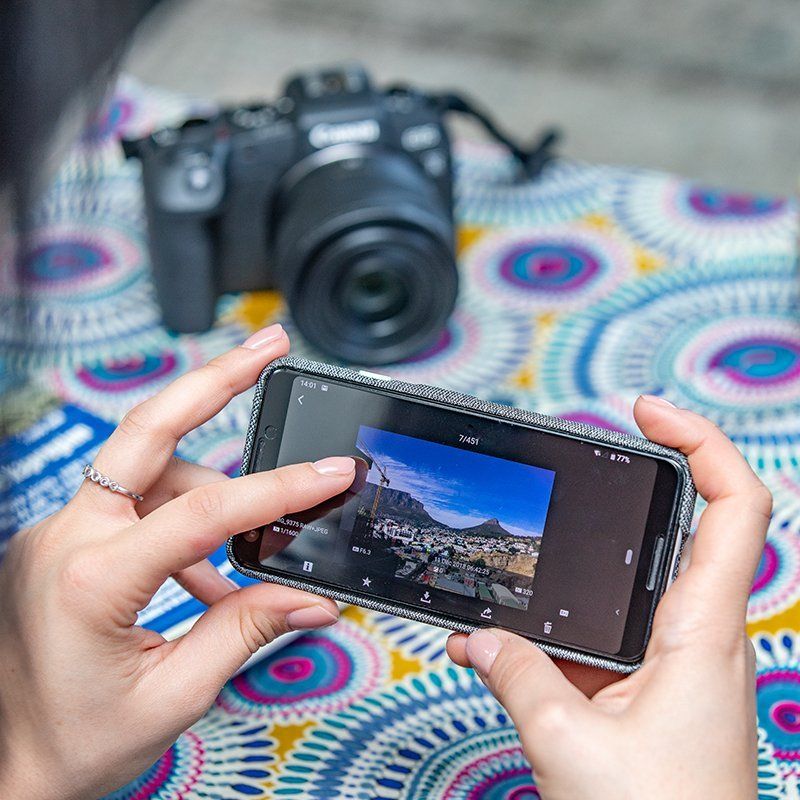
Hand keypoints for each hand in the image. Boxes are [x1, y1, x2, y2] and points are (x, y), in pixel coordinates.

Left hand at [0, 325, 355, 799]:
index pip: (202, 514)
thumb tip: (312, 598)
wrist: (5, 765)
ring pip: (151, 467)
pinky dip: (185, 522)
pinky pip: (139, 506)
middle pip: (148, 430)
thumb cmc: (75, 743)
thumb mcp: (173, 696)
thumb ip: (246, 631)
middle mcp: (66, 538)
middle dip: (214, 381)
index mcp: (89, 581)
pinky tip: (211, 572)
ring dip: (211, 486)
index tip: (331, 474)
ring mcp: (61, 533)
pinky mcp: (69, 540)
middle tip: (268, 347)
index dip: (278, 491)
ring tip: (257, 538)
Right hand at [447, 395, 769, 799]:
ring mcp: (676, 662)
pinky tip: (505, 644)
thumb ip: (518, 675)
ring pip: (635, 580)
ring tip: (525, 555)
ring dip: (581, 563)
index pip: (733, 506)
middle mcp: (699, 636)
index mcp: (702, 632)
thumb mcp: (568, 742)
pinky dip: (558, 627)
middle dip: (640, 480)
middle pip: (691, 525)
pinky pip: (605, 633)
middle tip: (596, 448)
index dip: (699, 441)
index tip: (646, 411)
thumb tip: (483, 637)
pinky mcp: (651, 689)